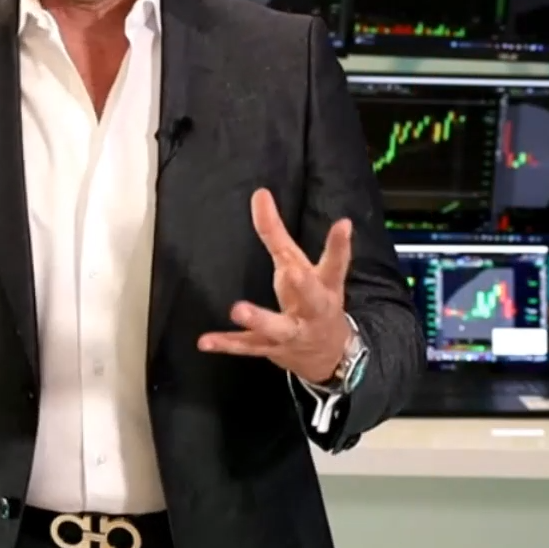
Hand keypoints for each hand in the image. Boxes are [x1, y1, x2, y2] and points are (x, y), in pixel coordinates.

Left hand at [198, 189, 352, 383]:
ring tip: (237, 309)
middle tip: (292, 272)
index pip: (335, 263)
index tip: (343, 224)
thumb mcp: (298, 264)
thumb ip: (276, 232)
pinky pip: (247, 346)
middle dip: (302, 285)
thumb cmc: (312, 299)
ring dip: (259, 319)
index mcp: (325, 286)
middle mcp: (313, 310)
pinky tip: (205, 341)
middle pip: (311, 297)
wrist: (328, 355)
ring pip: (277, 327)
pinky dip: (226, 344)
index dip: (339, 244)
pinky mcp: (271, 348)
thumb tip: (259, 193)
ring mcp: (293, 332)